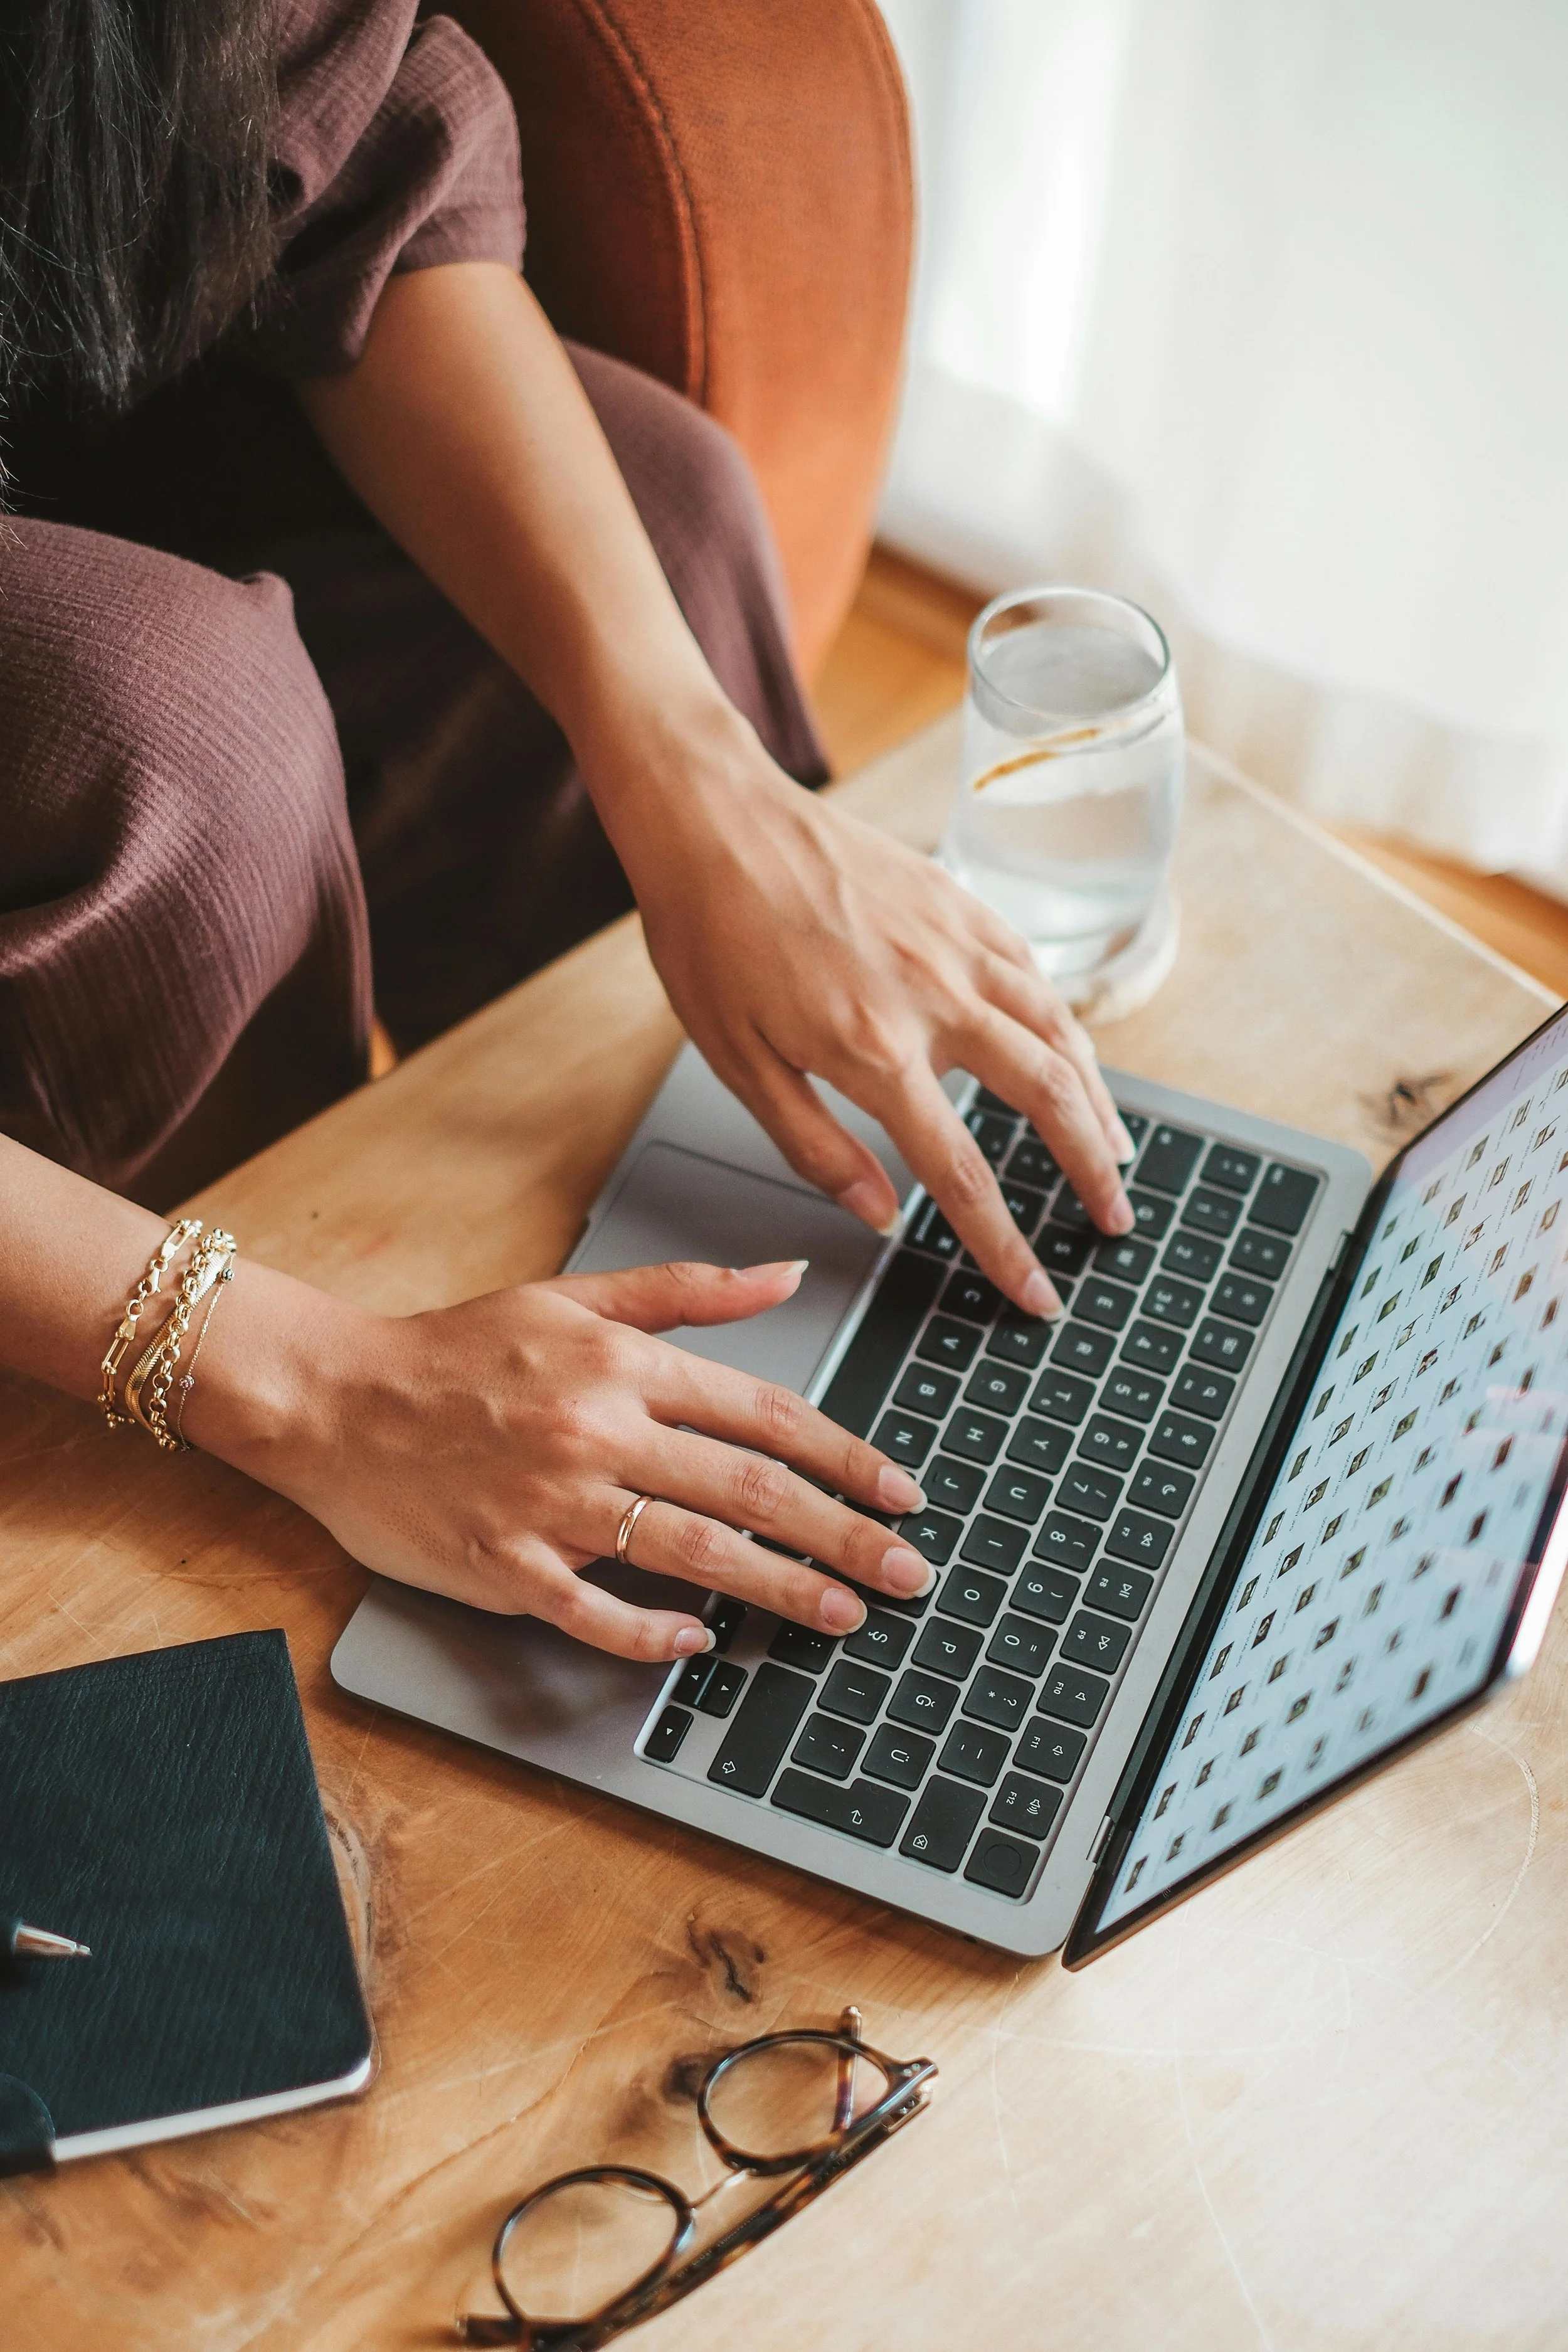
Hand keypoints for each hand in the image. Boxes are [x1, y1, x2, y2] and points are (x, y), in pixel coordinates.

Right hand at [213, 1258, 932, 1661]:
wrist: (333, 1396)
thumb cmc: (457, 1351)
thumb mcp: (575, 1295)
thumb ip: (688, 1290)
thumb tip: (789, 1272)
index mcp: (623, 1366)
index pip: (764, 1415)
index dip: (847, 1456)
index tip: (903, 1493)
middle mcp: (599, 1432)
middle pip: (750, 1491)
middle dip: (844, 1536)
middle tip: (909, 1574)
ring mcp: (552, 1504)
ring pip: (693, 1552)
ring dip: (781, 1589)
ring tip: (843, 1616)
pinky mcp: (504, 1565)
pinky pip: (593, 1610)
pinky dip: (650, 1632)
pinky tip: (699, 1645)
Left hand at [613, 716, 1136, 1316]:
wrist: (713, 819)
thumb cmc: (709, 937)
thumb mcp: (738, 1062)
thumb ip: (815, 1147)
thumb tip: (879, 1215)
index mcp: (875, 1052)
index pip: (964, 1174)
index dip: (1007, 1244)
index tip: (1037, 1291)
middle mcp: (935, 998)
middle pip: (1048, 1099)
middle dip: (1091, 1171)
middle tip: (1113, 1222)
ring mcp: (956, 944)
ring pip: (1060, 1033)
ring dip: (1097, 1101)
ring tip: (1113, 1151)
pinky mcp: (960, 903)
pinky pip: (1035, 974)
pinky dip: (1067, 1025)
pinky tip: (1072, 1053)